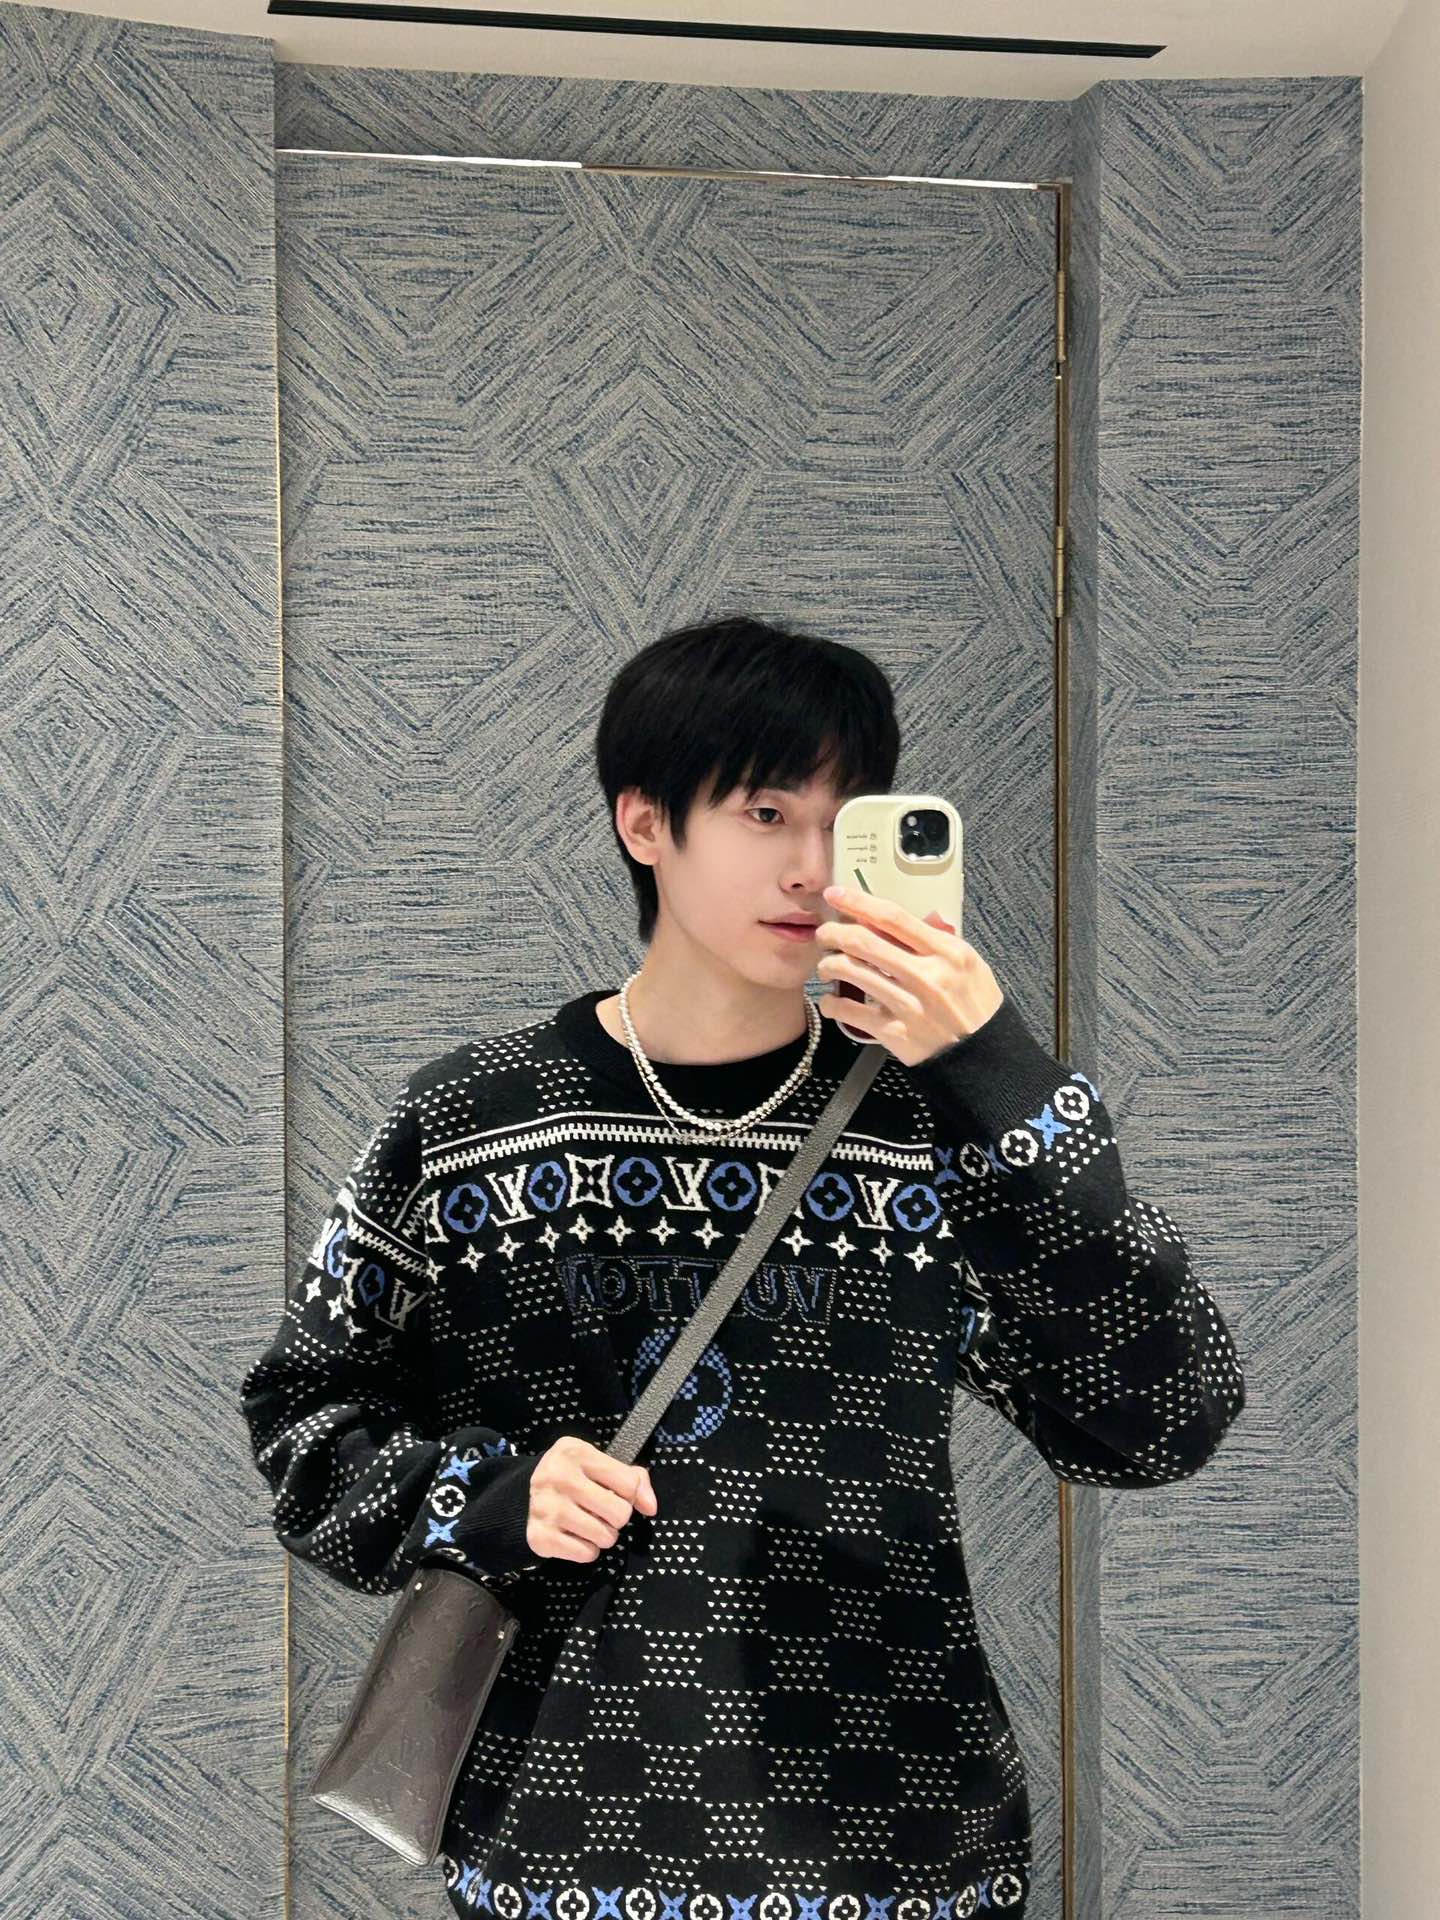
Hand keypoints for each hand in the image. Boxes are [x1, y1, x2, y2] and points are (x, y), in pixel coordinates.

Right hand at [526, 1434, 657, 1562]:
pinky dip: (587, 1550)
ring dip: (604, 1536)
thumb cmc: (571, 1479)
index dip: (629, 1494)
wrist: (521, 1498)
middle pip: (620, 1513)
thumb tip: (650, 1507)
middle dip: (617, 1518)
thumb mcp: (598, 1466)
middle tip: (602, 1513)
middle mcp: (559, 1477)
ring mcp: (547, 1508)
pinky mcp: (541, 1536)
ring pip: (606, 1537)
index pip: (629, 1483)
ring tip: (590, 1524)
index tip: (615, 1493)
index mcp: (576, 1452)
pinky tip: (576, 1536)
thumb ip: (632, 1479)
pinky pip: (587, 1554)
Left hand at [813, 884, 1004, 1067]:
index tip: (835, 893)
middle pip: (864, 941)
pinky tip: (831, 1001)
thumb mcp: (967, 963)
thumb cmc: (975, 1004)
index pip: (893, 917)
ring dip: (828, 965)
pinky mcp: (894, 1032)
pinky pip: (849, 1011)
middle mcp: (926, 975)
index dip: (858, 901)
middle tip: (824, 933)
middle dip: (833, 932)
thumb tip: (894, 921)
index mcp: (946, 951)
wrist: (984, 1055)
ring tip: (826, 966)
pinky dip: (832, 1003)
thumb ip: (934, 940)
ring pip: (851, 972)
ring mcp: (908, 1004)